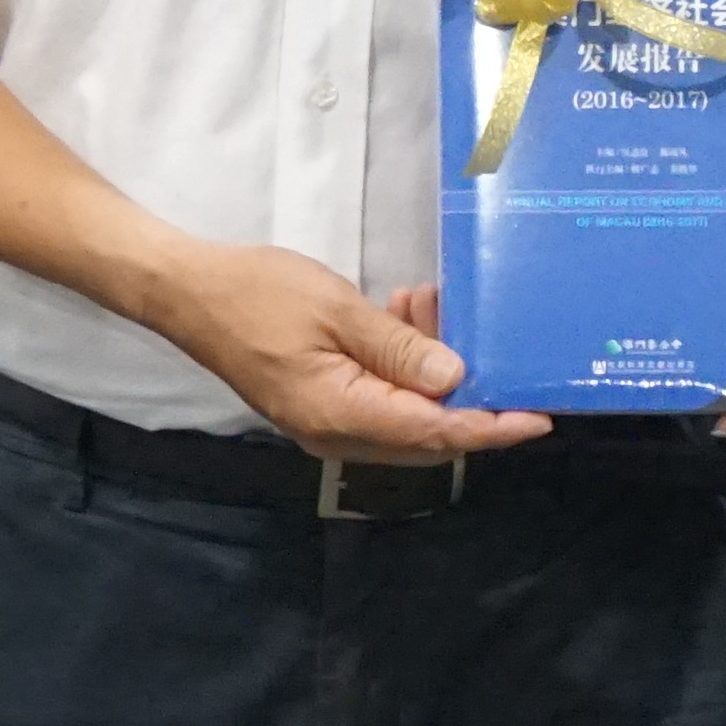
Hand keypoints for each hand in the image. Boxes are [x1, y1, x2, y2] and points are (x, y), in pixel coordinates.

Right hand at [139, 243, 551, 463]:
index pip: (434, 432)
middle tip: (488, 337)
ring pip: (405, 411)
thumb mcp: (338, 310)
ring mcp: (326, 422)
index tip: (538, 418)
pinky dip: (401, 362)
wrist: (188, 292)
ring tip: (426, 302)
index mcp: (342, 414)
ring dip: (429, 365)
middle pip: (426, 432)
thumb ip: (399, 349)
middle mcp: (337, 433)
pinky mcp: (320, 402)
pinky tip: (403, 311)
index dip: (491, 427)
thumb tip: (456, 381)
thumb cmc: (259, 294)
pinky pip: (379, 396)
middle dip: (465, 389)